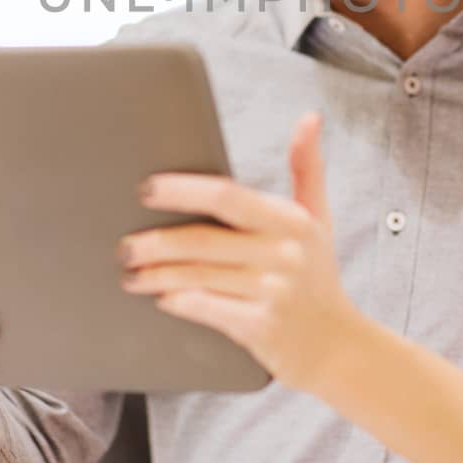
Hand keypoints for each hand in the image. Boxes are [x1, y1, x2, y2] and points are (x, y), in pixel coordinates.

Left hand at [119, 112, 362, 394]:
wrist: (337, 345)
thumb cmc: (318, 276)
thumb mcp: (318, 218)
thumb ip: (307, 166)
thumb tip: (309, 118)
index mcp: (292, 221)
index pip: (227, 196)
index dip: (183, 190)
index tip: (147, 189)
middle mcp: (283, 254)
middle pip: (202, 240)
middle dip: (155, 242)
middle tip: (125, 244)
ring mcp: (271, 292)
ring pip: (197, 276)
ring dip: (156, 275)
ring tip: (132, 272)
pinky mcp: (259, 327)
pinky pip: (206, 309)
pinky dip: (178, 302)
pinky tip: (160, 298)